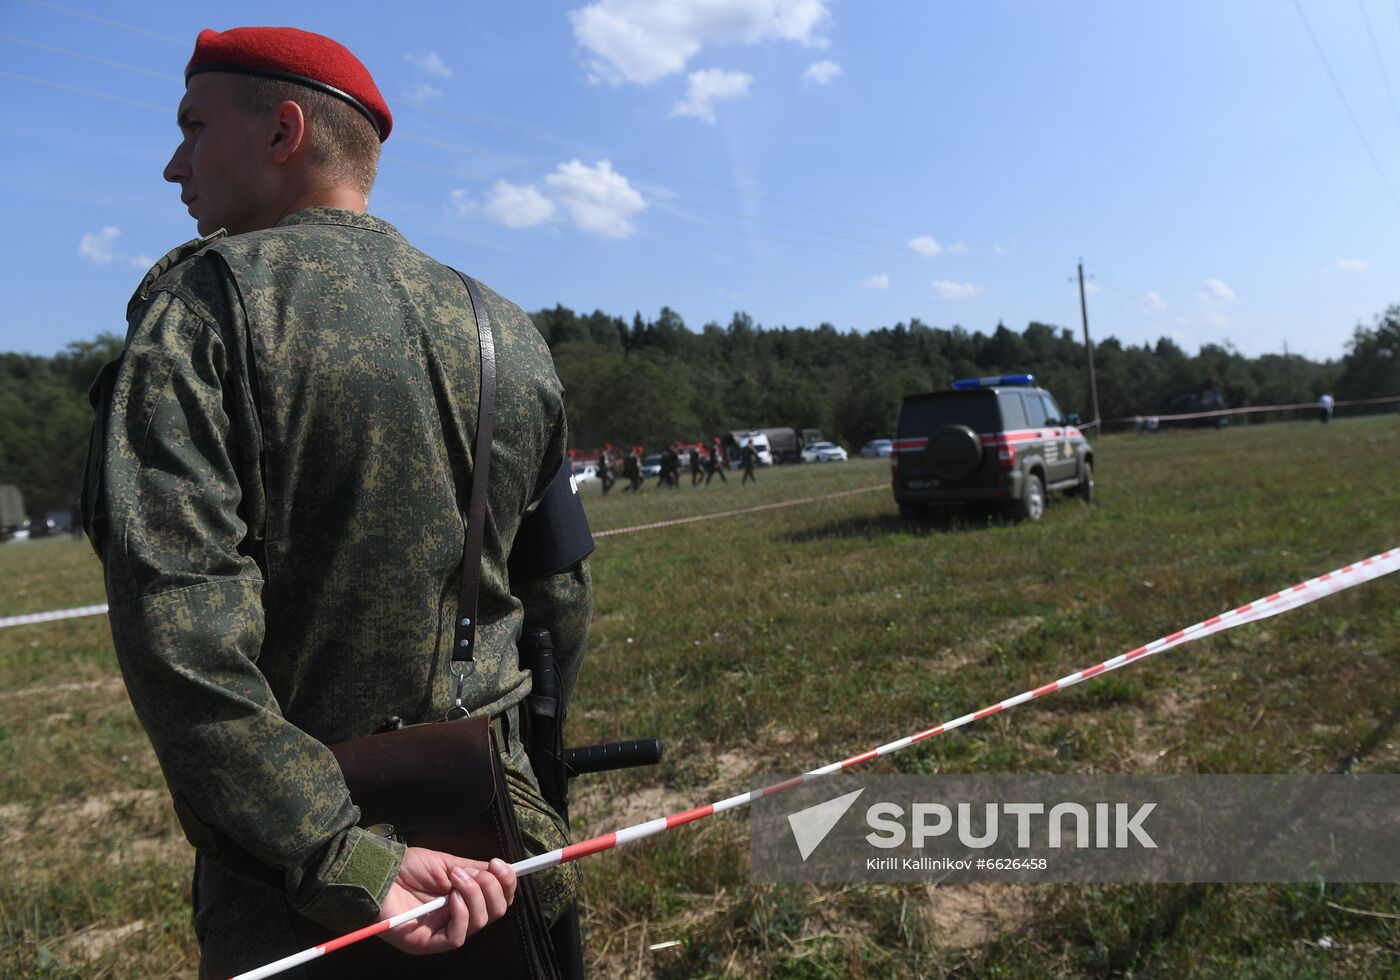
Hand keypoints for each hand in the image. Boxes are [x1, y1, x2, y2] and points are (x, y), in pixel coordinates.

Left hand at [375, 847, 516, 954]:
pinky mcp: (430, 943)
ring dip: (474, 895)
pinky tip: (452, 899)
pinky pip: (458, 936)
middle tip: (476, 872)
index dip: (506, 884)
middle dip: (492, 888)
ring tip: (455, 879)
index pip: (496, 898)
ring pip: (480, 923)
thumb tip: (499, 871)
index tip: (503, 865)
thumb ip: (473, 871)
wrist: (378, 875)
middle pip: (495, 912)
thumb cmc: (407, 868)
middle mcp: (458, 916)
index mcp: (464, 897)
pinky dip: (461, 914)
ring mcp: (444, 931)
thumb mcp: (446, 864)